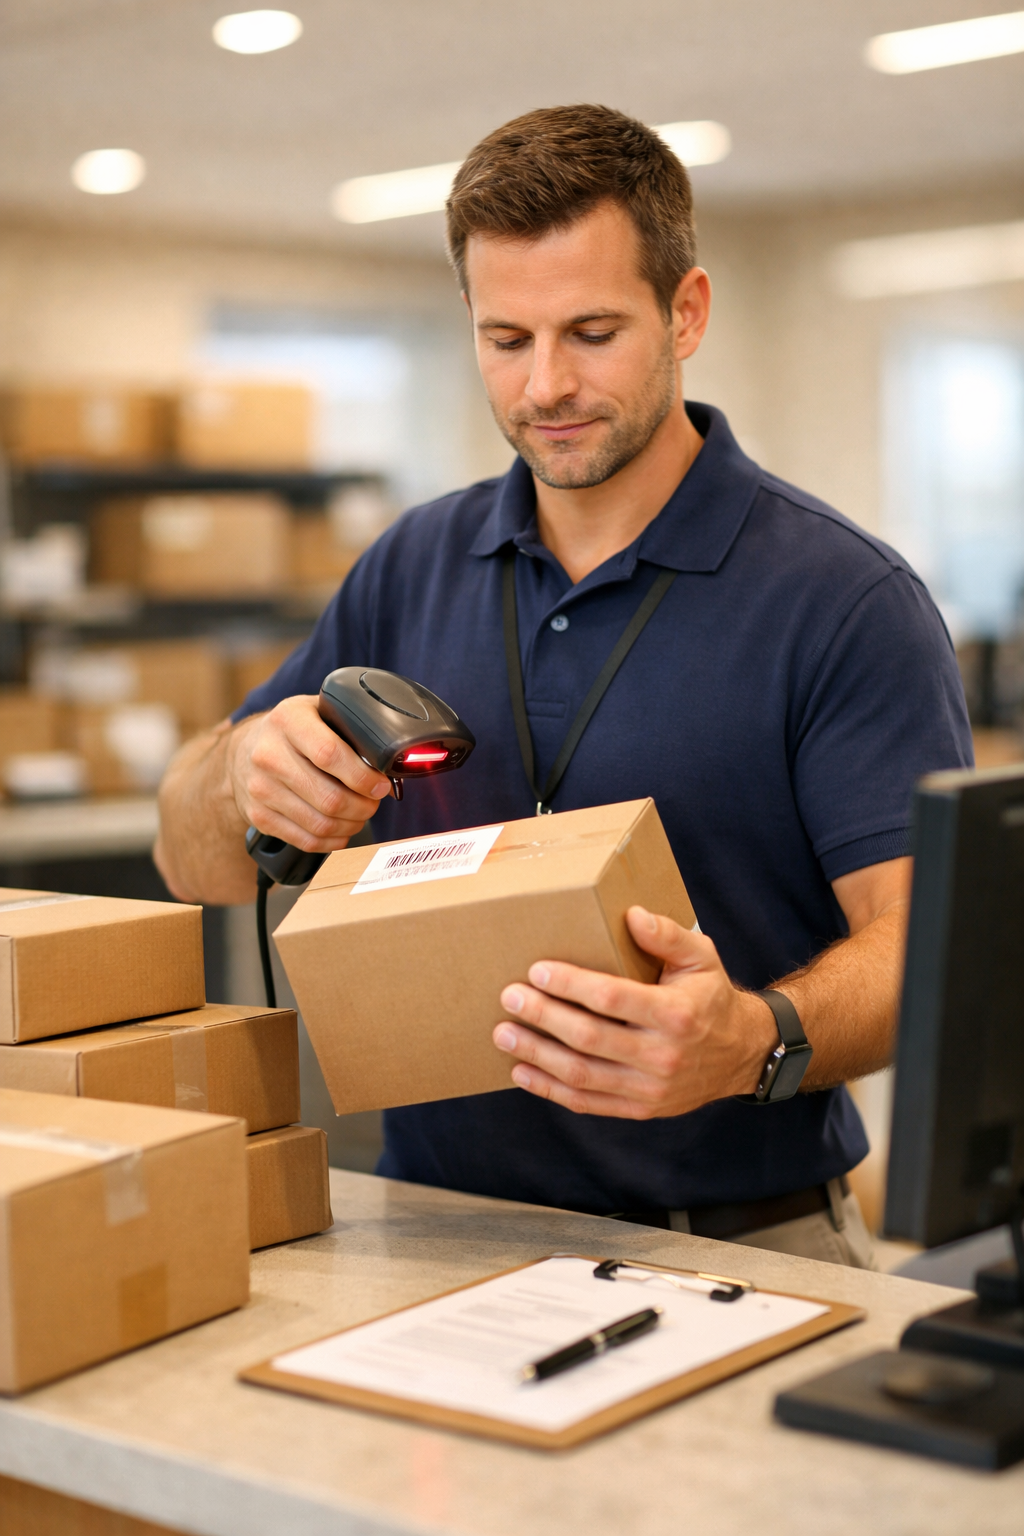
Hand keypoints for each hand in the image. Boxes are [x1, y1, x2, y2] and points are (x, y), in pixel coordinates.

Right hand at [226, 695, 392, 852]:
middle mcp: (268, 755)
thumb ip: (346, 729)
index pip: (330, 754)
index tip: (380, 785)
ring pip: (320, 823)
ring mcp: (260, 789)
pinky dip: (332, 841)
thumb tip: (387, 762)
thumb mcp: (315, 711)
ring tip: (360, 814)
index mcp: (288, 720)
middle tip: (374, 802)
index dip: (362, 777)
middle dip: (363, 806)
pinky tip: (342, 830)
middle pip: (329, 797)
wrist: (243, 751)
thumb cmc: (292, 731)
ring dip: (351, 825)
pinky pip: (305, 840)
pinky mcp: (258, 816)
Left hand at [492, 906, 778, 1118]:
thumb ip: (668, 935)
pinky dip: (550, 1089)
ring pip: (582, 1075)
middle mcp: (662, 1055)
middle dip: (543, 1017)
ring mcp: (650, 1088)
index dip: (571, 984)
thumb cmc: (710, 997)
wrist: (741, 1055)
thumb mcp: (701, 957)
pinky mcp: (640, 1108)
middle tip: (510, 997)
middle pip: (589, 1037)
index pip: (612, 998)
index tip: (538, 971)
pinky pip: (588, 1103)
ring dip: (537, 1054)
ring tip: (504, 1033)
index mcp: (675, 1014)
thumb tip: (632, 915)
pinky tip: (522, 1071)